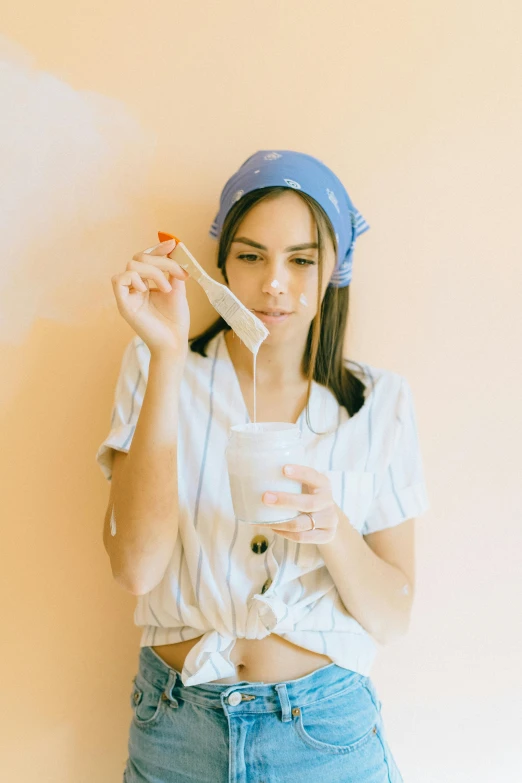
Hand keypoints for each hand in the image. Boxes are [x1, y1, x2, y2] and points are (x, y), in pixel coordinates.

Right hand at [111, 238, 189, 358]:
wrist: (175, 342)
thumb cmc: (176, 320)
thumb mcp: (177, 290)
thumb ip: (173, 271)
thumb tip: (174, 249)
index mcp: (147, 283)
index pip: (146, 258)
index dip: (157, 249)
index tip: (172, 244)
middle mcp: (135, 287)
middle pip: (139, 258)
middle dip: (161, 261)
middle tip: (178, 274)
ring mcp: (128, 295)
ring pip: (131, 265)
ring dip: (152, 272)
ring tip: (166, 289)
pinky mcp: (123, 304)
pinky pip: (118, 280)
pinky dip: (134, 278)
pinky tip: (147, 290)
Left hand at [253, 464, 338, 543]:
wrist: (327, 518)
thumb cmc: (308, 496)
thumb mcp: (305, 485)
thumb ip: (289, 480)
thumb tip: (257, 474)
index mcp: (323, 484)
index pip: (313, 476)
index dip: (300, 473)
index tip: (283, 469)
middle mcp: (328, 502)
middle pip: (308, 504)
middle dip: (285, 501)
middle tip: (265, 497)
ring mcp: (329, 520)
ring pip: (301, 524)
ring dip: (279, 522)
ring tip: (263, 519)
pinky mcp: (326, 535)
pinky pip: (301, 537)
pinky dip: (284, 533)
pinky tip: (273, 528)